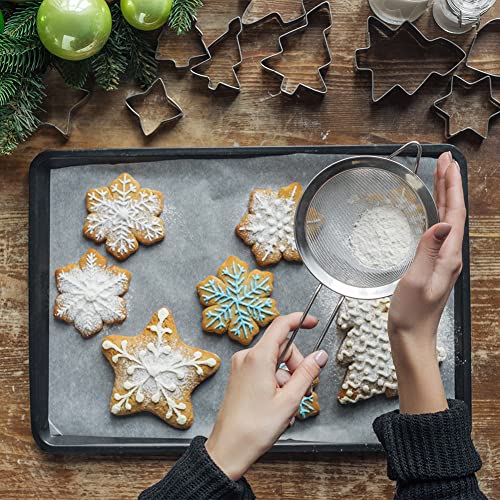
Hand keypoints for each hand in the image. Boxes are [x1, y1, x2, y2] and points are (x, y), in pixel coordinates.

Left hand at [205, 313, 328, 479]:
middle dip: (296, 366)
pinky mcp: (240, 377)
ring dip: (287, 381)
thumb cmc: (253, 429)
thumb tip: (319, 356)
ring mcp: (241, 367)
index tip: (312, 322)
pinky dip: (276, 384)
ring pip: (274, 362)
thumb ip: (306, 374)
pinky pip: (265, 371)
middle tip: (301, 391)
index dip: (299, 320)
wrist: (228, 449)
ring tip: (286, 406)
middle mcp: (246, 358)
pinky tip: (277, 406)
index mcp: (257, 358)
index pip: (281, 326)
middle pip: (281, 348)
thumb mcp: (289, 400)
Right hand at [389, 151, 465, 413]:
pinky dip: (437, 212)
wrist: (412, 335)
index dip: (451, 186)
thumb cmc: (412, 312)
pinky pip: (439, 230)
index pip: (454, 213)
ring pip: (447, 219)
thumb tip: (441, 224)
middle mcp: (450, 255)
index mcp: (449, 256)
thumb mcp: (417, 280)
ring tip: (439, 176)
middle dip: (450, 184)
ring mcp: (443, 259)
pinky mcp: (434, 263)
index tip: (447, 163)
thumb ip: (428, 251)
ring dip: (445, 195)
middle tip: (444, 160)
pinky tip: (432, 208)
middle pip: (453, 212)